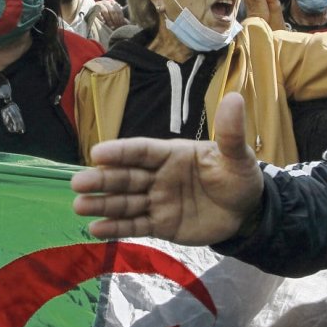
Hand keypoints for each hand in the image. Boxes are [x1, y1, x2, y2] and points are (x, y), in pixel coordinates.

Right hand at [72, 93, 262, 244]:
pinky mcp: (161, 225)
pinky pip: (135, 226)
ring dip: (102, 204)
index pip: (141, 151)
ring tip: (79, 206)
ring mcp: (157, 201)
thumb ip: (230, 133)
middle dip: (102, 180)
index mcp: (171, 154)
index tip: (97, 154)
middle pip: (126, 177)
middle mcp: (158, 176)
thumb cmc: (238, 177)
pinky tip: (95, 229)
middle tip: (77, 183)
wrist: (248, 213)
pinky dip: (116, 229)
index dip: (120, 152)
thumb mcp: (237, 156)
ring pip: (125, 202)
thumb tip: (234, 97)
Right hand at [91, 0, 126, 28]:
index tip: (121, 25)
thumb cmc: (106, 14)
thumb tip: (127, 23)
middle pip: (113, 11)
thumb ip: (118, 16)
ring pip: (105, 11)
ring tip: (111, 26)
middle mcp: (106, 2)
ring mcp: (99, 4)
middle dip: (115, 20)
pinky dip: (101, 18)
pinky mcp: (94, 7)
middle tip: (116, 26)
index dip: (120, 18)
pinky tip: (104, 22)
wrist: (94, 11)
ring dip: (109, 20)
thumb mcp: (113, 14)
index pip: (118, 10)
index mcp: (112, 2)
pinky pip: (98, 12)